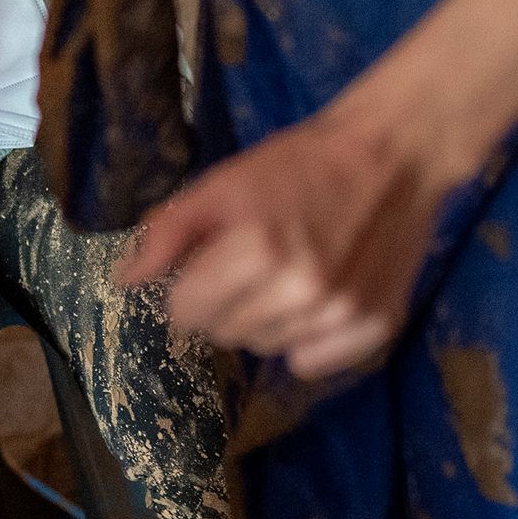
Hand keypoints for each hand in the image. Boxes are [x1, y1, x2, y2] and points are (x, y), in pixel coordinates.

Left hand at [122, 92, 466, 380]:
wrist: (393, 155)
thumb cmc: (300, 164)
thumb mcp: (223, 183)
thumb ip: (169, 233)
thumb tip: (124, 280)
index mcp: (258, 251)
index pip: (185, 311)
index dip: (189, 285)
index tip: (209, 262)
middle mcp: (302, 292)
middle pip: (224, 334)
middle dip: (224, 302)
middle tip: (252, 262)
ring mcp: (342, 314)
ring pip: (265, 349)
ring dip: (264, 320)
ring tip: (287, 275)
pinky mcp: (375, 326)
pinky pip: (311, 362)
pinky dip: (306, 340)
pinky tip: (316, 300)